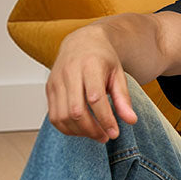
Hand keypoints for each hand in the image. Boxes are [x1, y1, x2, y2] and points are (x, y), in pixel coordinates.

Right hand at [46, 25, 137, 142]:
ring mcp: (56, 81)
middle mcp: (69, 73)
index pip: (95, 98)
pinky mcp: (49, 89)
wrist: (81, 43)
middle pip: (76, 111)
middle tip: (106, 137)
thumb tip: (131, 121)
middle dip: (92, 129)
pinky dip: (67, 128)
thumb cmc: (102, 59)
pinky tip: (81, 129)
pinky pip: (54, 116)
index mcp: (90, 66)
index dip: (105, 119)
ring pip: (63, 116)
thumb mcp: (118, 74)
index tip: (115, 133)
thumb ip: (124, 98)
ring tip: (96, 134)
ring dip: (79, 132)